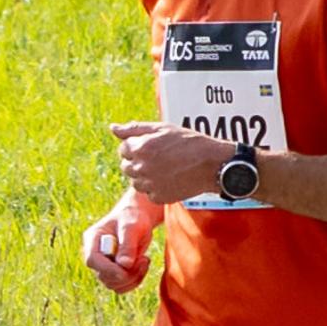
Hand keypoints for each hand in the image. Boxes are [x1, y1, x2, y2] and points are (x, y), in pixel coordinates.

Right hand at [82, 200, 152, 292]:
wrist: (138, 218)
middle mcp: (95, 254)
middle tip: (143, 260)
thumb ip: (128, 244)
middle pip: (103, 276)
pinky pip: (122, 286)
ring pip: (113, 284)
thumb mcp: (132, 226)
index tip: (126, 268)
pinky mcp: (115, 271)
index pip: (92, 260)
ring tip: (144, 260)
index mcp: (93, 239)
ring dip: (132, 278)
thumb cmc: (133, 217)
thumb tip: (124, 265)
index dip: (108, 268)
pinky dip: (135, 280)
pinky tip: (143, 264)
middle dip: (126, 273)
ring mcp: (104, 264)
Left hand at [111, 120, 231, 202]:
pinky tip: (172, 179)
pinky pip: (149, 193)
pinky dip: (157, 187)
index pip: (123, 149)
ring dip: (146, 176)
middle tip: (161, 158)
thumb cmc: (190, 143)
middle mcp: (141, 167)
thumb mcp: (163, 129)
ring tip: (166, 169)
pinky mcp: (158, 197)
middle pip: (126, 166)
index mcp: (140, 147)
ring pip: (135, 181)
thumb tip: (113, 128)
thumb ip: (134, 128)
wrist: (214, 165)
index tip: (155, 147)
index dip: (138, 146)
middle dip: (139, 162)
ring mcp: (149, 184)